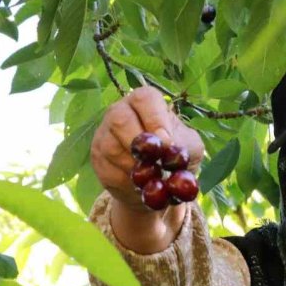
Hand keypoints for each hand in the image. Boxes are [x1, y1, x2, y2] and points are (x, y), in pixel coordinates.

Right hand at [91, 86, 204, 212]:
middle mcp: (120, 111)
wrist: (157, 187)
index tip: (166, 143)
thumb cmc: (174, 157)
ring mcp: (104, 134)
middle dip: (139, 144)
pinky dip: (126, 181)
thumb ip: (183, 143)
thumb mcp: (189, 148)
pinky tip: (138, 184)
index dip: (155, 119)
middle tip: (155, 163)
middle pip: (120, 119)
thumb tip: (166, 144)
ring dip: (134, 167)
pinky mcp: (96, 157)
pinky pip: (107, 169)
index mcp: (145, 102)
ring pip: (111, 147)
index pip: (144, 99)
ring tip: (151, 176)